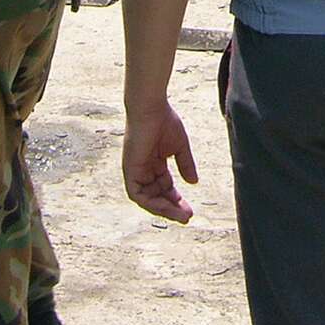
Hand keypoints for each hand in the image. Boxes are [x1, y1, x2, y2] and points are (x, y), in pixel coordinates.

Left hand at [123, 103, 197, 222]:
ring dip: (163, 209)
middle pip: (157, 195)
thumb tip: (193, 183)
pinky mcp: (130, 170)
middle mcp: (143, 169)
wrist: (150, 107)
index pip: (164, 187)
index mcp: (154, 163)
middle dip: (172, 208)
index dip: (176, 199)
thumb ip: (185, 164)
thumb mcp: (179, 146)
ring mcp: (135, 171)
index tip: (189, 209)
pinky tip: (166, 206)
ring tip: (181, 215)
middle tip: (188, 217)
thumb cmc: (164, 120)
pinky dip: (151, 202)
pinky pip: (137, 194)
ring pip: (147, 199)